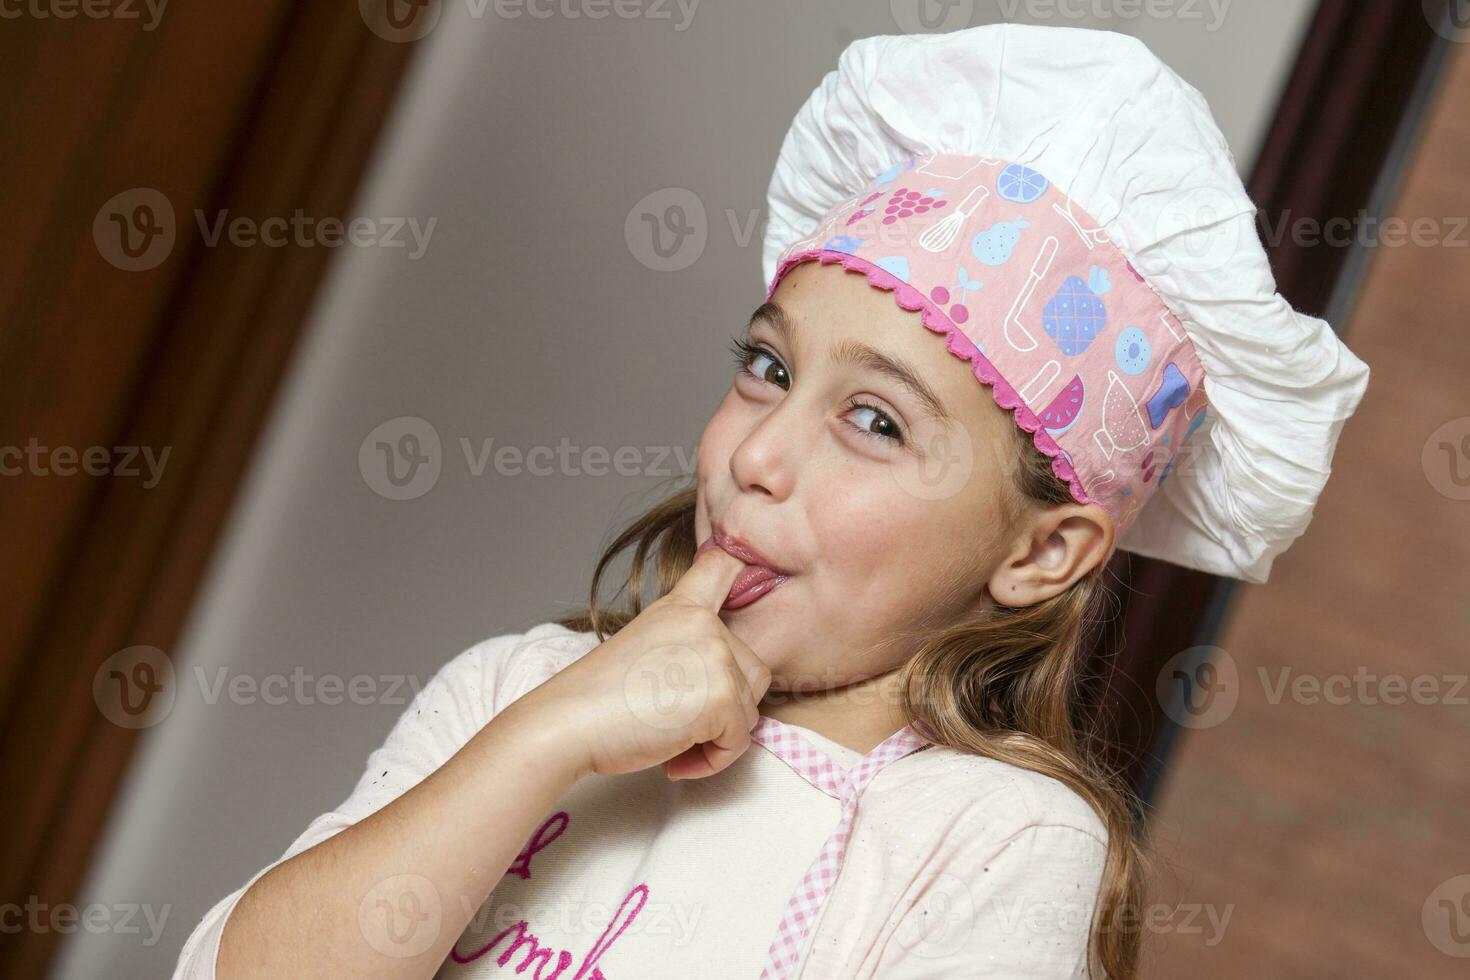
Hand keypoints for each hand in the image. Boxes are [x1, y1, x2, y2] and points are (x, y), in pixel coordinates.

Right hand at [517, 544, 771, 780]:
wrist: (568, 723)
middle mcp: (705, 624)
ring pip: (748, 711)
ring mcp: (717, 657)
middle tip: (679, 725)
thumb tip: (722, 682)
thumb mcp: (644, 650)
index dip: (742, 570)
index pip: (723, 565)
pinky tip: (674, 759)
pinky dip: (712, 761)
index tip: (743, 572)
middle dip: (725, 707)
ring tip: (673, 744)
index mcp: (681, 608)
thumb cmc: (597, 700)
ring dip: (717, 738)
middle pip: (753, 671)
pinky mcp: (722, 697)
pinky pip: (739, 742)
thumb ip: (686, 649)